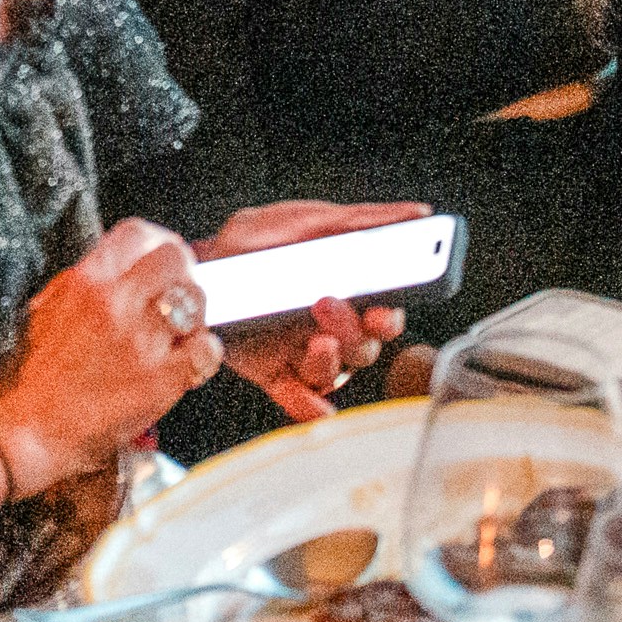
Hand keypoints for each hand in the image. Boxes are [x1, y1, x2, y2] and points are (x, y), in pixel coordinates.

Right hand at [0, 218, 216, 498]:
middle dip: (183, 273)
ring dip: (195, 314)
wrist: (23, 429)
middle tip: (179, 292)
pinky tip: (190, 361)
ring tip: (181, 332)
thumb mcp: (47, 308)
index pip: (137, 233)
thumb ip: (88, 285)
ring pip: (196, 300)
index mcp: (83, 281)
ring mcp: (140, 342)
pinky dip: (206, 353)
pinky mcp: (160, 381)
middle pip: (176, 259)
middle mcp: (114, 304)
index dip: (158, 241)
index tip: (162, 254)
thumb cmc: (28, 375)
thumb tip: (121, 271)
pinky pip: (207, 350)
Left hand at [197, 200, 424, 421]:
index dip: (389, 319)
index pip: (385, 315)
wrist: (204, 264)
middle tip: (326, 304)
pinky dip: (308, 407)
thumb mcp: (307, 222)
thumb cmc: (262, 242)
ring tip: (316, 342)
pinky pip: (298, 398)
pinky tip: (314, 408)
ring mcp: (304, 355)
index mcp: (348, 296)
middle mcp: (333, 332)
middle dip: (351, 331)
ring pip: (334, 372)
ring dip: (329, 361)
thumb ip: (360, 222)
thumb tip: (417, 214)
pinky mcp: (275, 373)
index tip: (384, 311)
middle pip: (362, 348)